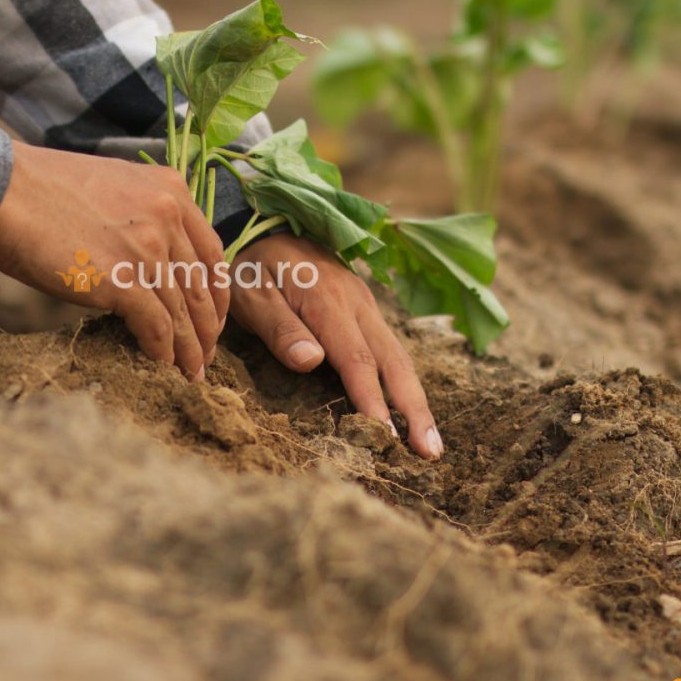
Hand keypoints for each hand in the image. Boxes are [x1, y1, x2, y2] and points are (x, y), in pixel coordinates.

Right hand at [0, 142, 227, 379]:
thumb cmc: (38, 188)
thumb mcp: (109, 186)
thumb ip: (139, 215)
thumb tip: (144, 259)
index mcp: (170, 190)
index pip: (211, 252)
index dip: (216, 294)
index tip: (212, 319)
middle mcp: (169, 216)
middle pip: (202, 286)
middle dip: (207, 329)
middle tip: (206, 356)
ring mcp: (148, 248)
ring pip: (183, 313)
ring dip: (189, 350)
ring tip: (190, 374)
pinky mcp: (123, 280)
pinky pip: (156, 328)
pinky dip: (162, 354)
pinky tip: (161, 368)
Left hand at [229, 234, 441, 458]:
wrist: (264, 228)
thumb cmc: (252, 269)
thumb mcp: (251, 296)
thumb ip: (280, 329)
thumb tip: (311, 362)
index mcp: (328, 302)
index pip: (357, 359)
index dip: (373, 400)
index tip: (386, 436)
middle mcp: (357, 304)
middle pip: (394, 361)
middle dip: (414, 408)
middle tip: (430, 452)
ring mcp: (365, 306)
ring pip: (399, 356)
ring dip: (416, 399)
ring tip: (429, 442)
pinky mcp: (364, 310)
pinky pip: (390, 348)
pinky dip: (404, 381)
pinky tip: (410, 408)